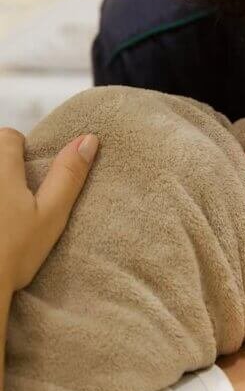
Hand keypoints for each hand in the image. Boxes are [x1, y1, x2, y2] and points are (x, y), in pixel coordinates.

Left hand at [0, 127, 97, 295]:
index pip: (8, 136)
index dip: (20, 149)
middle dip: (4, 168)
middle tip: (15, 198)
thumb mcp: (51, 215)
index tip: (28, 174)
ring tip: (5, 214)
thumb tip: (89, 139)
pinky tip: (0, 223)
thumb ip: (68, 175)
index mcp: (1, 170)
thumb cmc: (13, 254)